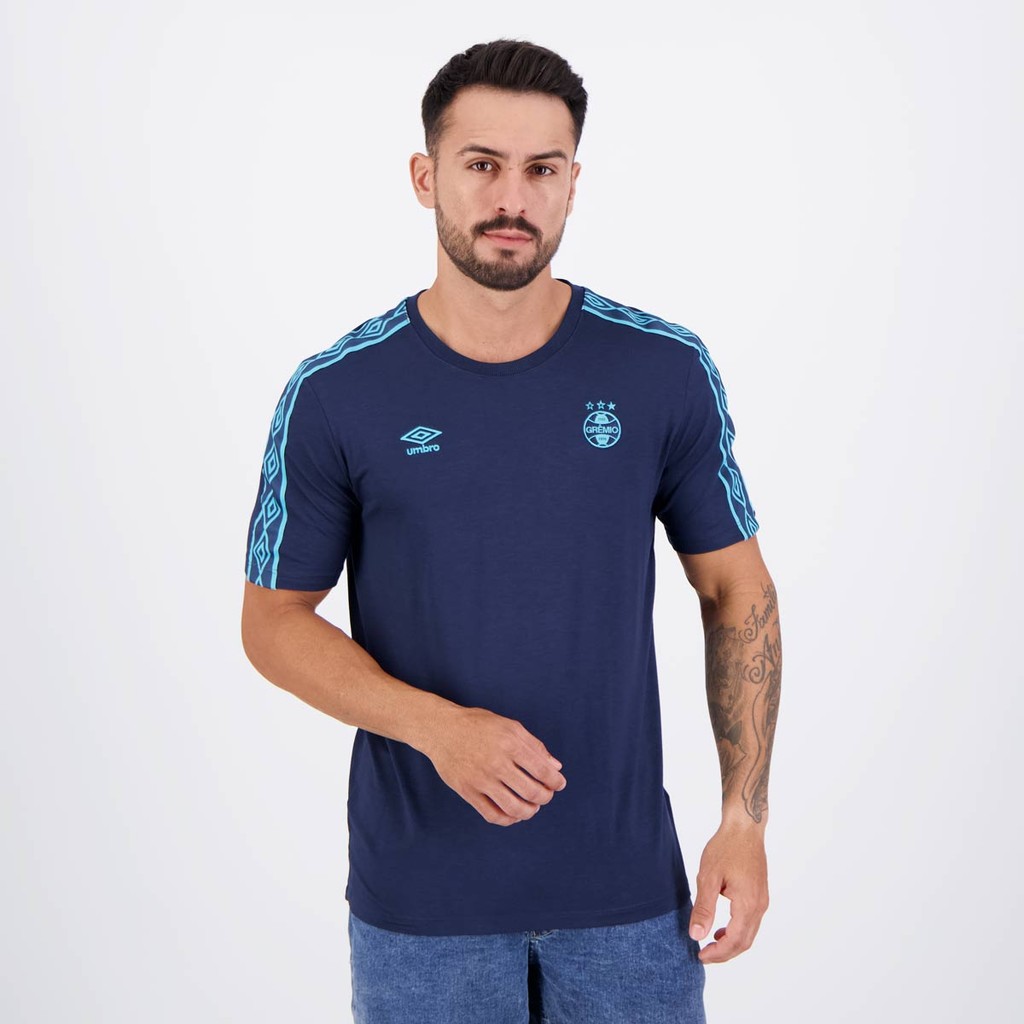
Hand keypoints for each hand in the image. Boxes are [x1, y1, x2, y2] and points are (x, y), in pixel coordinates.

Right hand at [426, 706, 566, 825]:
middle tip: (546, 795)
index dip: (556, 781)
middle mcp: (497, 762)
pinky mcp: (467, 791)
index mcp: (510, 743)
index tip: (559, 784)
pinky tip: (514, 814)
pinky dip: (508, 819)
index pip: (542, 770)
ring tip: (532, 807)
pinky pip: (492, 815)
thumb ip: (534, 746)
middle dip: (545, 797)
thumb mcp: (510, 726)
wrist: (442, 729)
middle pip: (532, 792)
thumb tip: (556, 767)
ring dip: (530, 812)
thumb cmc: (479, 725)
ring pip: (514, 808)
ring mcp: (481, 779)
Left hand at [687, 820, 768, 962]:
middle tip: (704, 955)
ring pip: (750, 934)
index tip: (700, 956)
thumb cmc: (725, 848)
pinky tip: (722, 928)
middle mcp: (759, 906)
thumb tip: (696, 935)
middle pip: (745, 942)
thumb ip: (704, 908)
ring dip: (732, 943)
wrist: (744, 827)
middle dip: (725, 953)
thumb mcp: (708, 877)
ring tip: (711, 944)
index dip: (718, 953)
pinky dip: (737, 931)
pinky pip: (751, 922)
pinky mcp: (760, 895)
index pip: (734, 941)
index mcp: (747, 903)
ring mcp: (762, 901)